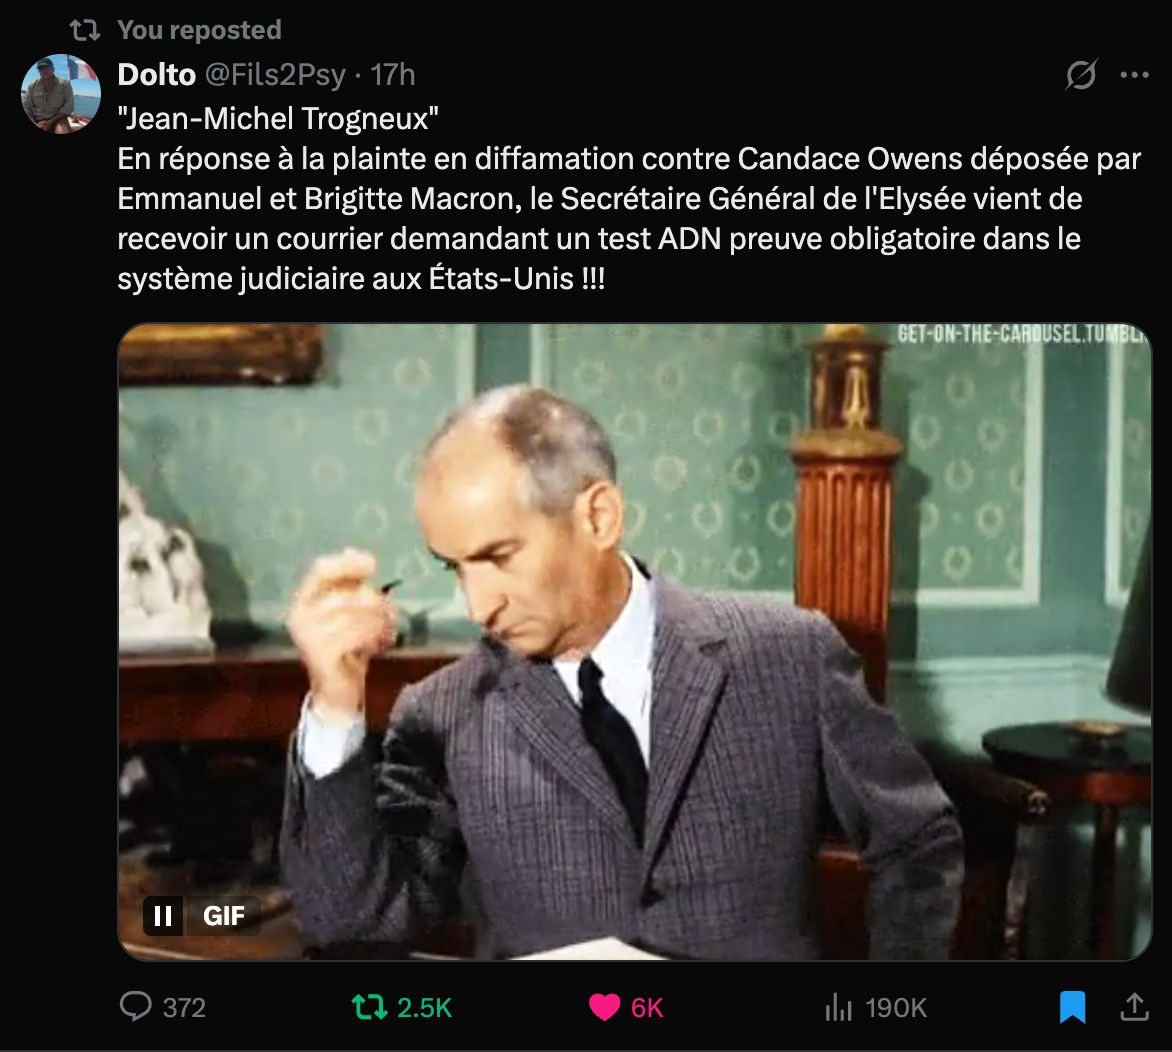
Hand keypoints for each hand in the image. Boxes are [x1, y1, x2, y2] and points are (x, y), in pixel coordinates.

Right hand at [285, 548, 397, 721]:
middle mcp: (298, 616)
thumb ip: (350, 585)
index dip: (346, 564)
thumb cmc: (345, 647)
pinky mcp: (321, 654)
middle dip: (375, 601)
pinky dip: (375, 637)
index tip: (372, 564)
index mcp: (302, 601)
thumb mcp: (348, 612)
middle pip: (345, 594)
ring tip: (390, 629)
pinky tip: (383, 644)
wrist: (336, 692)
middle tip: (392, 611)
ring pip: (354, 615)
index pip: (320, 570)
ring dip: (379, 621)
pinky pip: (356, 634)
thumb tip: (356, 553)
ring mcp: (308, 636)